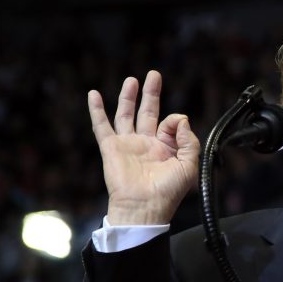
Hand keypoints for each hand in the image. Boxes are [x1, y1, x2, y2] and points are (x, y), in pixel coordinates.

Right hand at [88, 70, 199, 224]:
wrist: (144, 207)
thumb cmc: (168, 192)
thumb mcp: (189, 165)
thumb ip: (189, 140)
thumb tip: (181, 117)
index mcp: (166, 148)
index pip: (171, 123)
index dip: (176, 121)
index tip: (176, 126)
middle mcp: (147, 143)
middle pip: (148, 112)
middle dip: (151, 93)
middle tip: (153, 74)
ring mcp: (128, 144)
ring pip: (126, 115)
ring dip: (128, 97)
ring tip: (132, 80)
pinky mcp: (111, 148)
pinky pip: (102, 126)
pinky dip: (97, 110)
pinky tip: (93, 95)